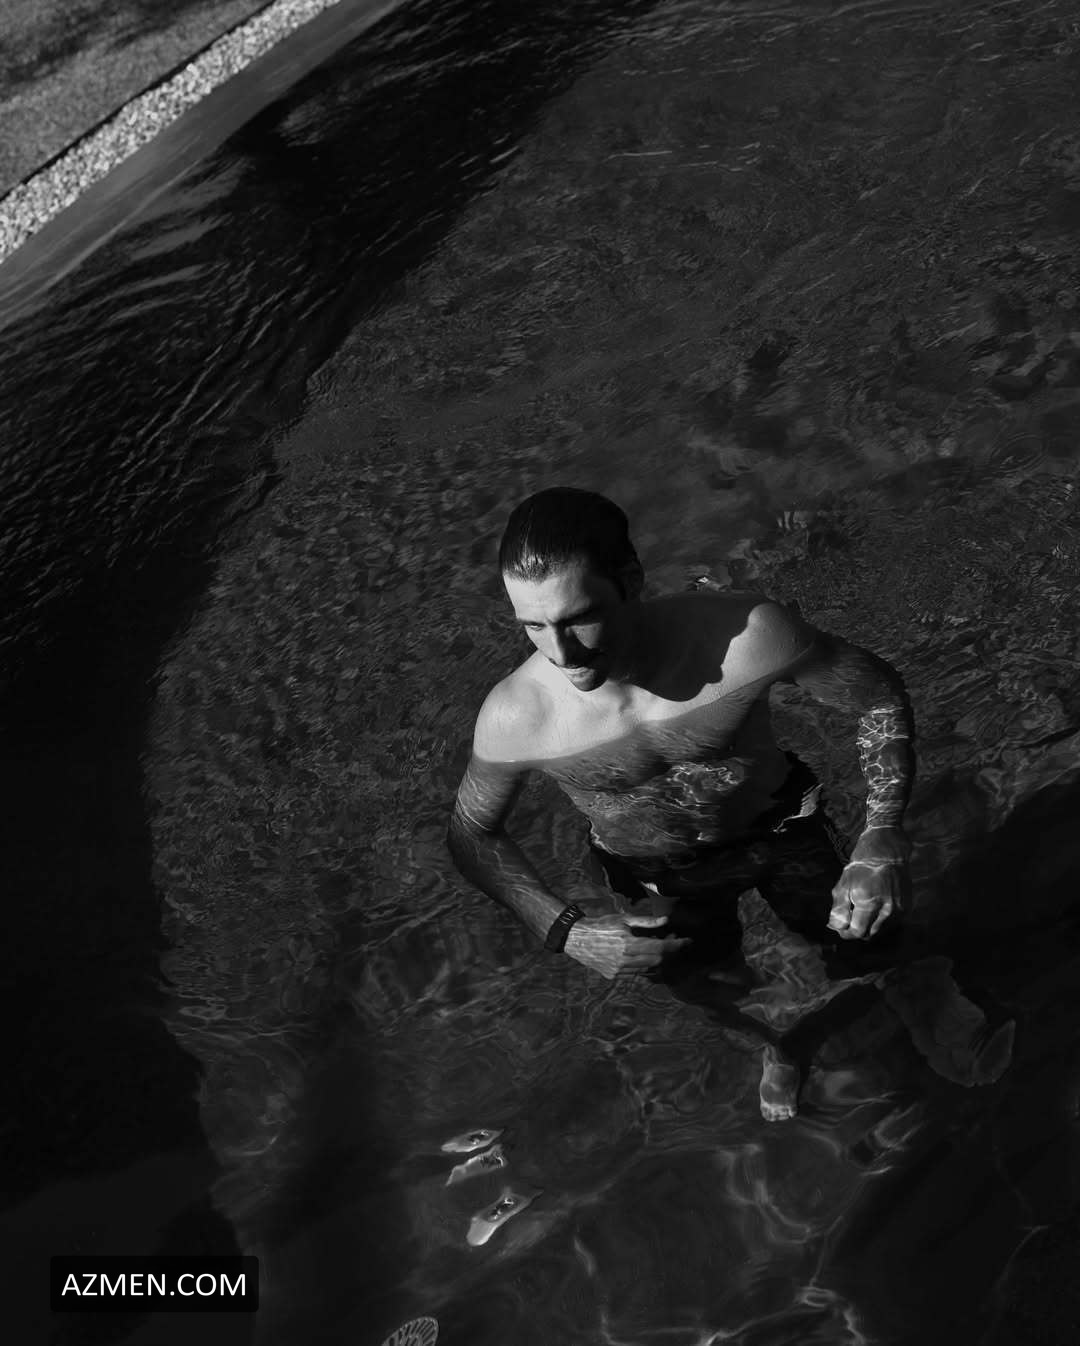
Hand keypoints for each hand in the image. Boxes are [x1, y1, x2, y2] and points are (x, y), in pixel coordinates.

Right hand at [563, 913, 690, 979]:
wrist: (577, 938)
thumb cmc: (601, 924)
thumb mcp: (624, 919)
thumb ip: (646, 922)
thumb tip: (666, 920)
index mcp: (628, 944)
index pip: (660, 947)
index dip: (676, 945)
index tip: (687, 941)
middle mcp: (625, 961)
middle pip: (657, 961)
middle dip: (669, 952)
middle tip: (673, 939)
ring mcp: (619, 971)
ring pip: (648, 969)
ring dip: (658, 959)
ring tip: (660, 946)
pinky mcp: (614, 976)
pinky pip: (636, 973)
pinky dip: (645, 965)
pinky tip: (645, 954)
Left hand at [828, 826, 910, 939]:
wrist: (887, 851)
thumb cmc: (862, 866)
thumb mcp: (844, 884)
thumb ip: (839, 908)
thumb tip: (837, 928)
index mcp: (869, 901)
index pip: (857, 931)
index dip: (846, 933)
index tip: (841, 927)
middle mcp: (886, 908)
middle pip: (869, 934)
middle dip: (857, 930)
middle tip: (849, 919)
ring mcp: (899, 909)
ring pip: (880, 931)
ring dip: (869, 926)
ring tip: (861, 911)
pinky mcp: (906, 908)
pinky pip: (891, 924)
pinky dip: (881, 921)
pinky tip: (874, 908)